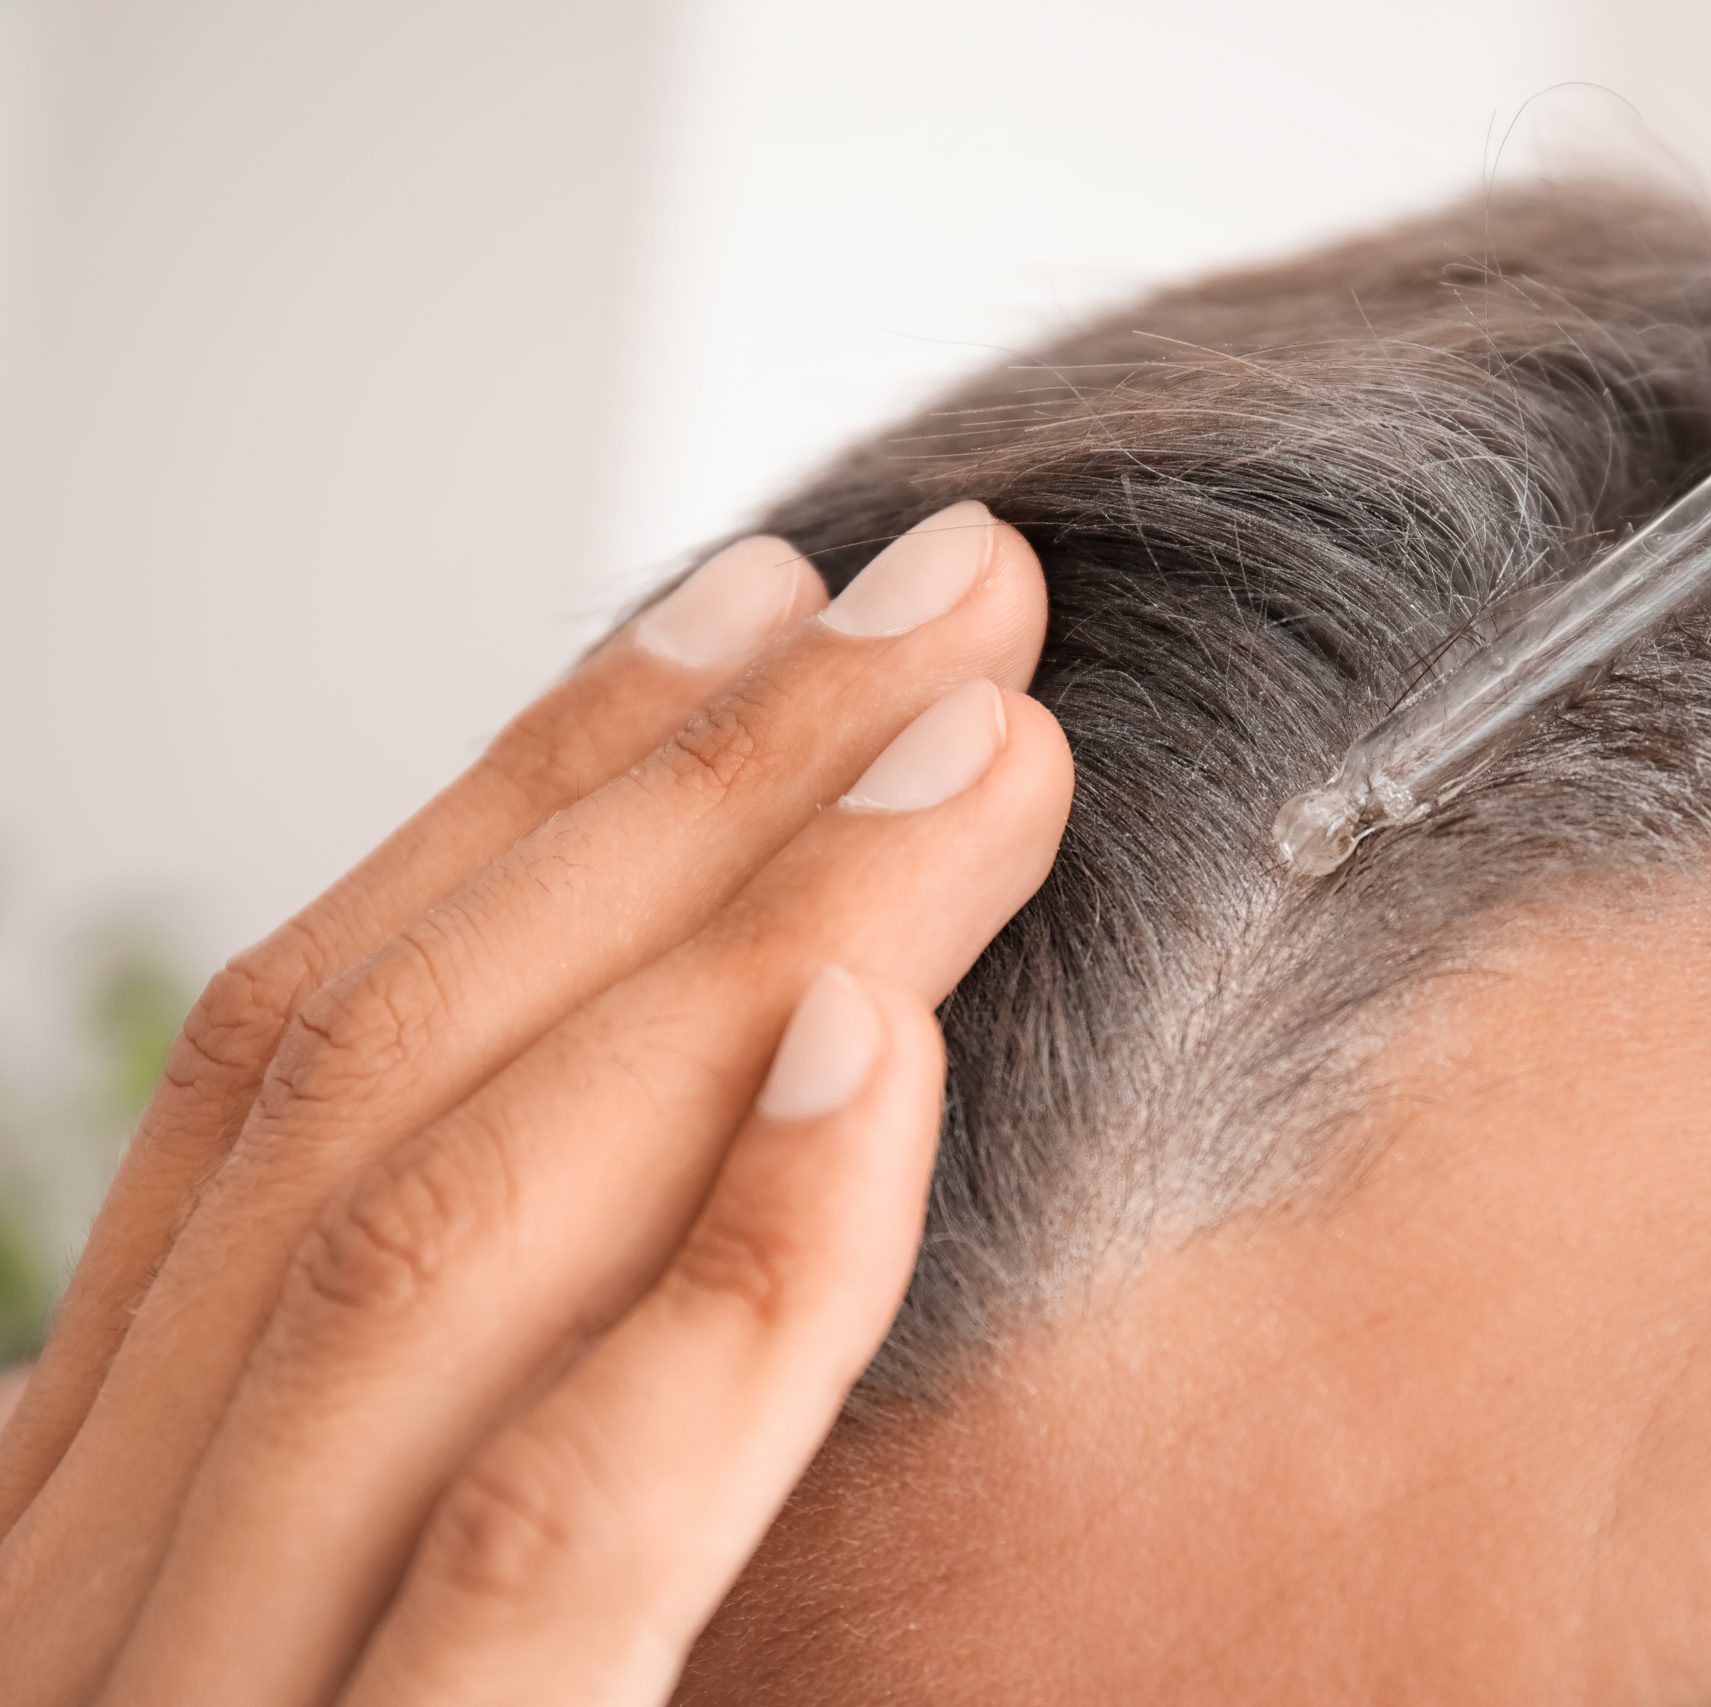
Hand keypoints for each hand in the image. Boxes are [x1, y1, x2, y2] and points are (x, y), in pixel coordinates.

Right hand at [0, 502, 1071, 1705]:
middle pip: (388, 1086)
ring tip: (985, 746)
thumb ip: (451, 1441)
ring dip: (755, 938)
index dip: (530, 800)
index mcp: (97, 1516)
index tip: (752, 615)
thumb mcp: (369, 1637)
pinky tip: (886, 1048)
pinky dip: (730, 1270)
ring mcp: (195, 1705)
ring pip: (457, 1235)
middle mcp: (94, 1584)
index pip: (306, 1067)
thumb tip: (688, 1131)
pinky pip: (551, 1522)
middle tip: (947, 605)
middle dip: (689, 800)